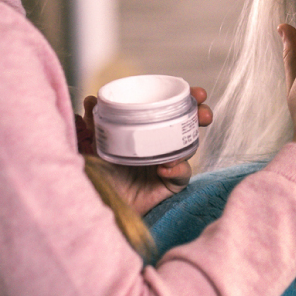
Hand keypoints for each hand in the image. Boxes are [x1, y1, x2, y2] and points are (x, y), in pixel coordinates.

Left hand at [77, 95, 195, 214]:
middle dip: (199, 114)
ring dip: (190, 139)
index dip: (185, 99)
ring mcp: (169, 163)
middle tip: (203, 111)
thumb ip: (94, 124)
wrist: (100, 203)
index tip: (196, 92)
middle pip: (187, 125)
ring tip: (182, 137)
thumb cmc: (99, 175)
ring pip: (189, 147)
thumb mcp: (95, 145)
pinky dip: (177, 169)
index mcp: (148, 132)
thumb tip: (92, 99)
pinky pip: (182, 174)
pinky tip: (165, 168)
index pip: (170, 111)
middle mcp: (161, 145)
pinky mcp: (172, 184)